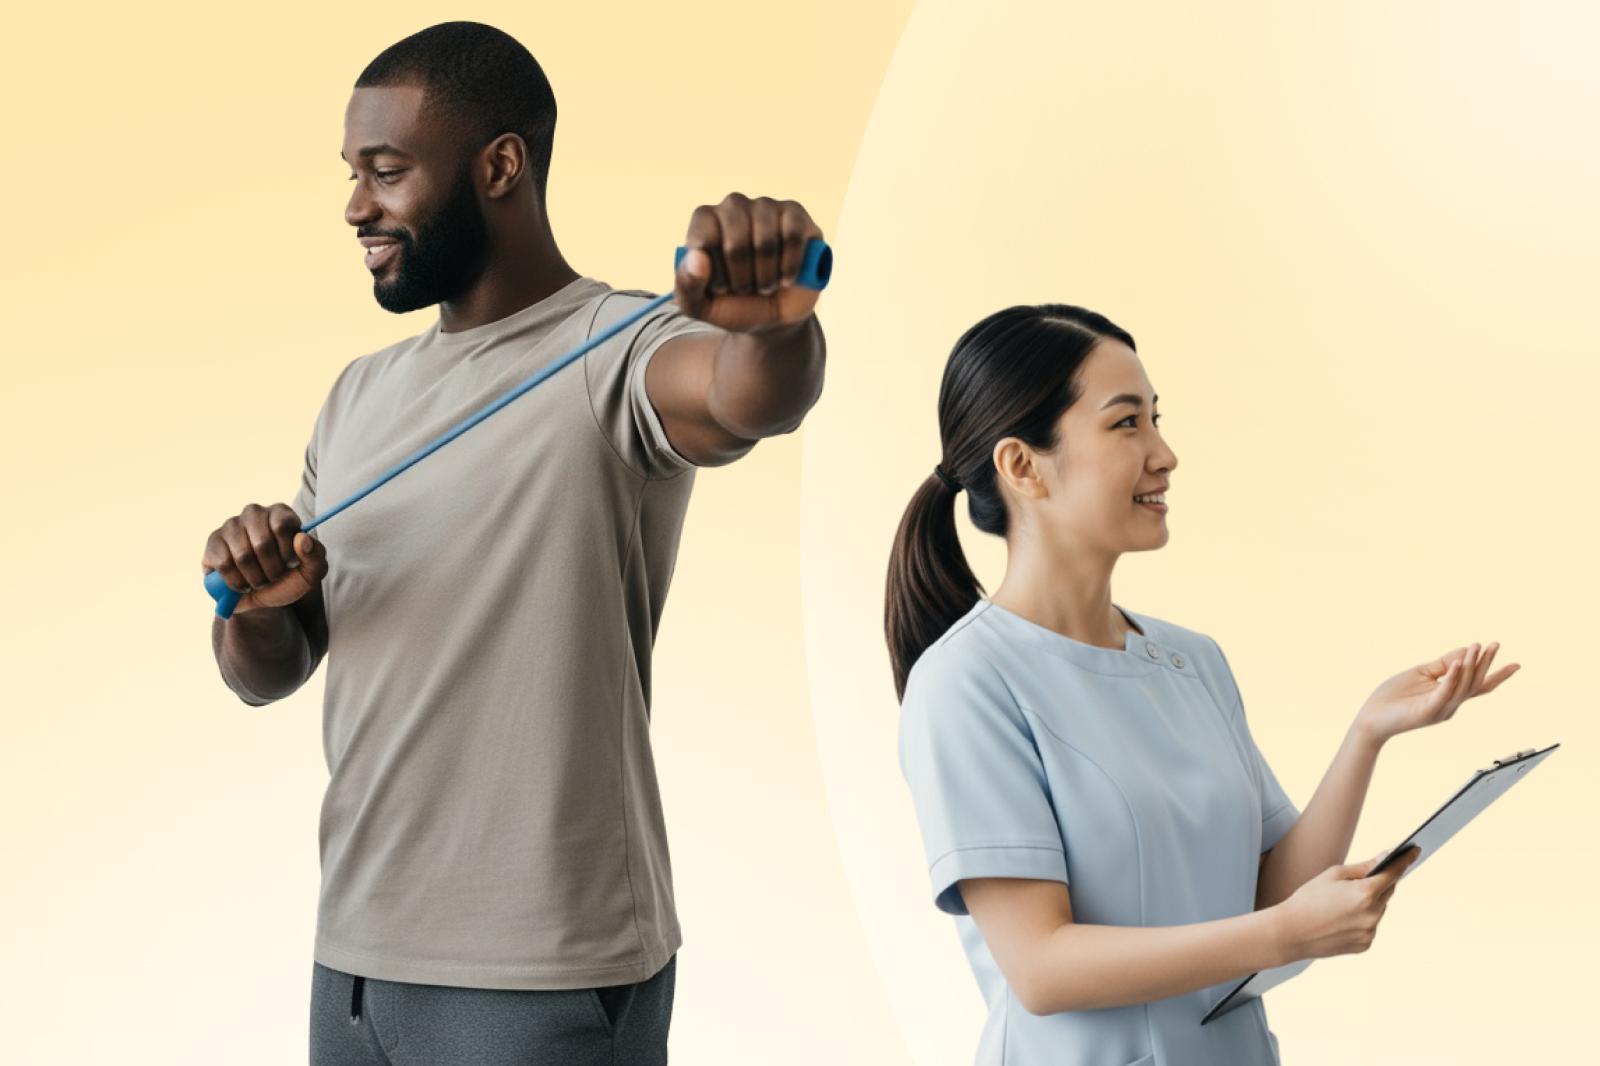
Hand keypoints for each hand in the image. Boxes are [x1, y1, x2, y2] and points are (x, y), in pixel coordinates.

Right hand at [201, 503, 326, 614]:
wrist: (262, 596)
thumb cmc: (289, 578)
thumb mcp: (311, 572)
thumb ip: (316, 556)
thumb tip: (302, 539)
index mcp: (281, 513)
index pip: (282, 526)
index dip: (287, 552)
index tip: (291, 564)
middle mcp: (254, 513)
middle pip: (262, 543)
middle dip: (272, 570)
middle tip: (275, 577)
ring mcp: (231, 525)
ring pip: (243, 556)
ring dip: (255, 579)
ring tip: (260, 581)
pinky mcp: (214, 541)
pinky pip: (224, 564)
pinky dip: (237, 582)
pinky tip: (242, 583)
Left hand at [674, 192, 823, 331]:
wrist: (773, 317)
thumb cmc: (733, 305)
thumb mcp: (700, 306)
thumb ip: (687, 286)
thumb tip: (698, 257)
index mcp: (705, 220)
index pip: (704, 239)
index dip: (715, 274)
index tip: (720, 288)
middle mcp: (734, 206)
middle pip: (735, 243)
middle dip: (742, 279)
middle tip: (745, 289)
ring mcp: (766, 207)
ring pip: (766, 242)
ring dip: (766, 277)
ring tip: (765, 285)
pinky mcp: (796, 215)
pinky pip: (793, 236)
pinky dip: (790, 267)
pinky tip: (787, 278)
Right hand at [1274, 846, 1420, 962]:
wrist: (1290, 933)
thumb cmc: (1308, 899)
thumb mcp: (1333, 876)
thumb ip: (1363, 868)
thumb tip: (1385, 859)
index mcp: (1365, 893)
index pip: (1393, 873)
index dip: (1405, 860)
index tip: (1415, 850)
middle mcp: (1372, 914)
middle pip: (1388, 891)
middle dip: (1380, 882)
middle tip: (1364, 878)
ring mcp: (1370, 932)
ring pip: (1379, 910)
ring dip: (1370, 902)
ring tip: (1343, 902)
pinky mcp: (1364, 945)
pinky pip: (1370, 926)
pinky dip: (1362, 919)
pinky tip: (1341, 918)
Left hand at [1354, 642, 1520, 744]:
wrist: (1371, 717)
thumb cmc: (1394, 696)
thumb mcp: (1421, 674)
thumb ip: (1442, 664)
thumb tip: (1465, 650)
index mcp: (1449, 696)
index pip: (1478, 685)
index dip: (1497, 675)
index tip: (1517, 664)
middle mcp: (1450, 705)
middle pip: (1475, 683)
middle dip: (1486, 663)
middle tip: (1495, 645)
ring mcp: (1440, 709)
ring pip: (1462, 687)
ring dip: (1469, 666)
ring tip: (1475, 647)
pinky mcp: (1427, 712)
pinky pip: (1443, 693)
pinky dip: (1451, 678)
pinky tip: (1456, 663)